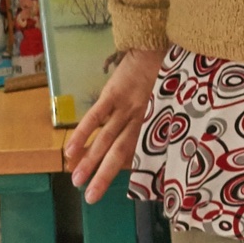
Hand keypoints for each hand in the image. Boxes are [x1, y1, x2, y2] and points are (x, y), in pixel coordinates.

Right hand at [64, 46, 161, 203]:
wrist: (156, 45)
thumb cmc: (168, 73)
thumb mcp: (172, 100)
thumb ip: (163, 120)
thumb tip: (158, 139)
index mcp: (154, 122)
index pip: (138, 152)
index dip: (126, 171)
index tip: (117, 190)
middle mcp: (140, 118)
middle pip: (119, 152)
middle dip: (103, 176)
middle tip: (90, 197)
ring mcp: (125, 107)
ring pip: (105, 139)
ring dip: (89, 160)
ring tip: (76, 180)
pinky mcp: (113, 94)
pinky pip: (95, 117)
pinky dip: (83, 134)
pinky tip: (71, 151)